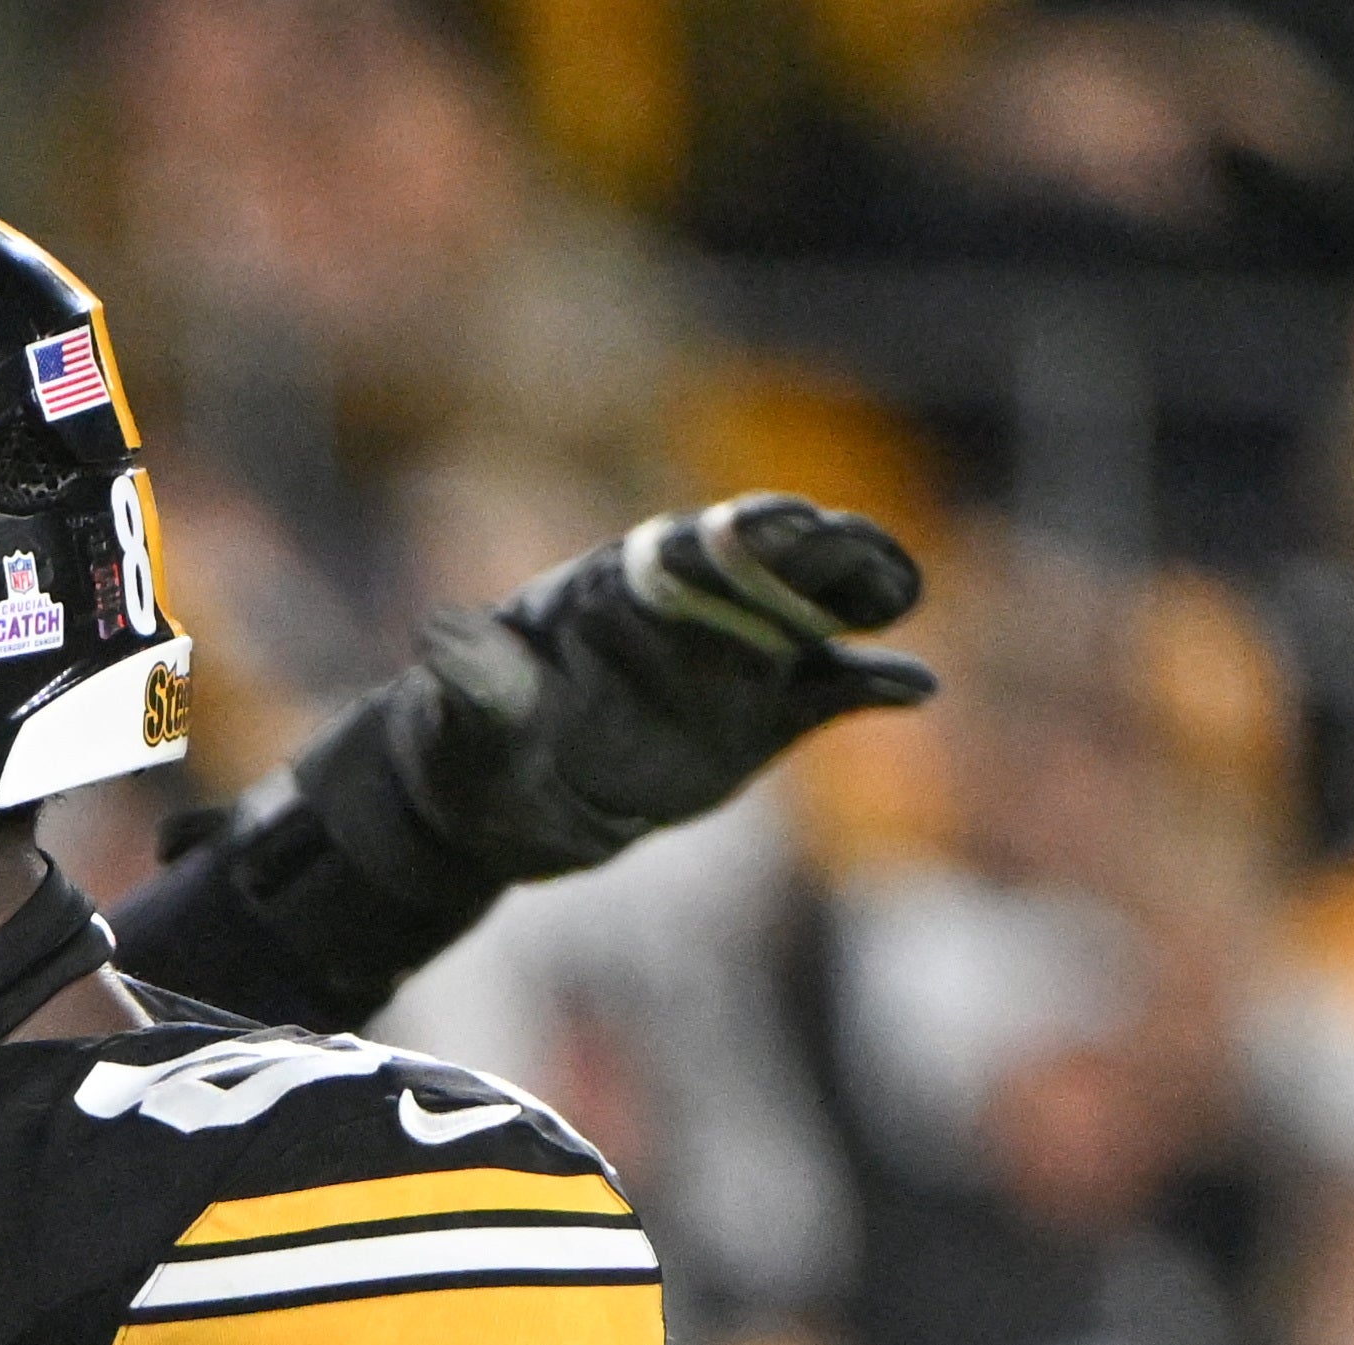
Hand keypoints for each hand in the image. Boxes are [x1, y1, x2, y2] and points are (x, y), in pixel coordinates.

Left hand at [311, 491, 934, 890]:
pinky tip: (912, 689)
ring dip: (863, 599)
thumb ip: (476, 679)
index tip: (787, 527)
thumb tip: (440, 633)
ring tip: (897, 604)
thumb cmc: (467, 747)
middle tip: (869, 568)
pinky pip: (830, 692)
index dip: (744, 533)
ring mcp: (735, 659)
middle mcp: (693, 608)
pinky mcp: (761, 718)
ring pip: (819, 612)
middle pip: (779, 563)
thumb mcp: (466, 723)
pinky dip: (872, 686)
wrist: (493, 808)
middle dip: (826, 554)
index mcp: (624, 588)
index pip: (696, 544)